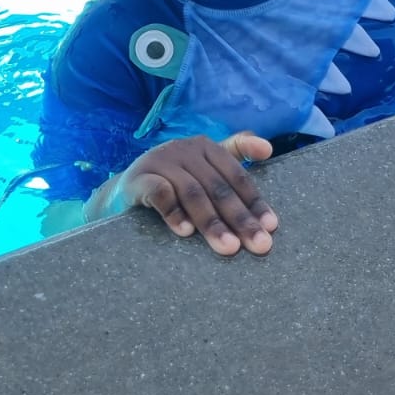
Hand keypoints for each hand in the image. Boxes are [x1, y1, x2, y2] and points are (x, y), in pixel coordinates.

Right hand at [116, 132, 276, 255]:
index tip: (271, 227)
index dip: (254, 202)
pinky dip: (174, 213)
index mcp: (205, 147)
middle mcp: (184, 150)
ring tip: (228, 248)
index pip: (236, 175)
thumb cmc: (171, 182)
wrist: (123, 191)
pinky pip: (160, 193)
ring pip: (193, 192)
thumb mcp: (202, 167)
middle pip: (218, 187)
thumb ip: (234, 154)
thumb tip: (268, 148)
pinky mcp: (138, 178)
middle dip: (240, 219)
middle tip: (259, 246)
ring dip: (212, 222)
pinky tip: (186, 233)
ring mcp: (159, 162)